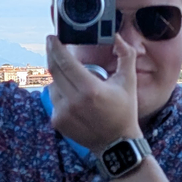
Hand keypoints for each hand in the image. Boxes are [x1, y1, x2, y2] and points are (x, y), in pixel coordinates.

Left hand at [46, 34, 139, 150]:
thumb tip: (117, 37)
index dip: (56, 47)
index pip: (65, 62)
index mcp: (91, 89)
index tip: (52, 37)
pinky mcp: (58, 122)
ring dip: (58, 76)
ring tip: (73, 78)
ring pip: (52, 85)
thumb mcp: (129, 82)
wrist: (116, 144)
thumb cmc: (124, 110)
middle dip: (52, 54)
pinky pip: (54, 99)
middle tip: (52, 44)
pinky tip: (73, 96)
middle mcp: (74, 101)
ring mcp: (63, 113)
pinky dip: (60, 93)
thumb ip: (126, 56)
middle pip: (54, 70)